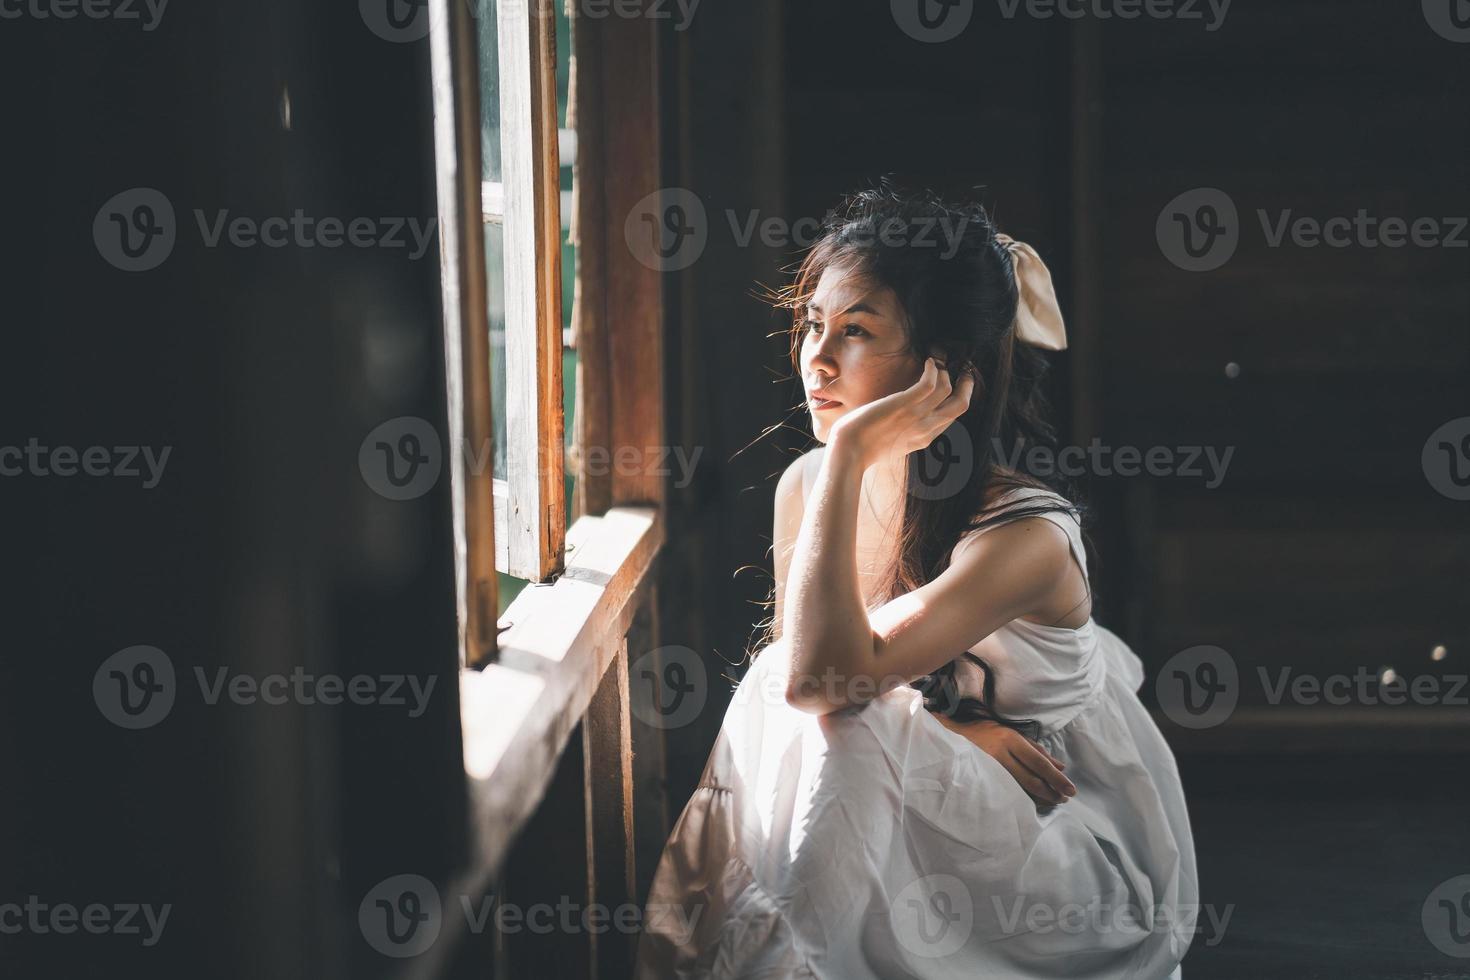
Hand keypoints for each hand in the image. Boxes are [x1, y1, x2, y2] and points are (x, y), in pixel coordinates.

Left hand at [828, 357, 975, 469]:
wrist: (849, 452)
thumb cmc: (863, 446)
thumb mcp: (892, 442)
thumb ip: (905, 432)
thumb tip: (904, 418)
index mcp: (924, 439)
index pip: (951, 416)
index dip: (957, 398)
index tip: (956, 385)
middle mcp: (925, 428)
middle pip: (960, 405)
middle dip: (966, 385)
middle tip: (964, 370)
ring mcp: (916, 417)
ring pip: (947, 390)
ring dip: (945, 372)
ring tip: (936, 363)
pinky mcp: (904, 405)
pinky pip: (930, 383)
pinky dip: (933, 369)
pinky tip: (927, 363)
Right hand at [935, 715, 1076, 805]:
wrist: (952, 735)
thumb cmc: (987, 733)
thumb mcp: (1013, 734)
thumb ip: (1037, 750)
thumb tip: (1060, 767)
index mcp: (1010, 740)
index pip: (1039, 763)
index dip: (1056, 778)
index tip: (1071, 789)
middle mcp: (1000, 754)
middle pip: (1031, 779)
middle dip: (1051, 792)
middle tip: (1064, 799)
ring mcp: (989, 768)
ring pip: (1020, 789)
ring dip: (1040, 798)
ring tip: (1053, 801)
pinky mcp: (982, 780)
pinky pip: (1008, 793)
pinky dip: (1024, 800)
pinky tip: (1034, 802)